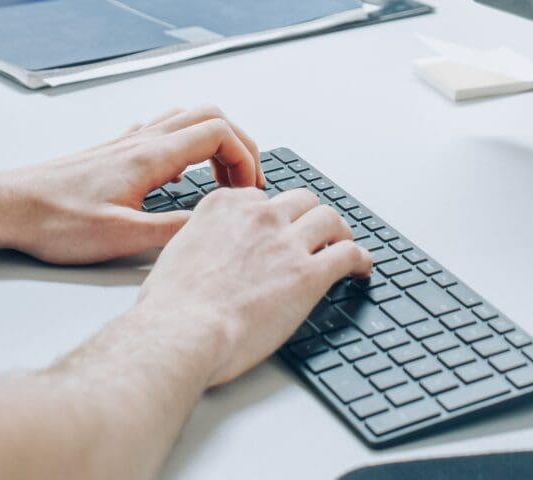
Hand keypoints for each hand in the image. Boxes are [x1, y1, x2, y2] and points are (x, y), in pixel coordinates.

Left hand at [0, 105, 266, 264]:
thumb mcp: (121, 238)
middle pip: (210, 115)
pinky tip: (178, 177)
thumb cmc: (55, 221)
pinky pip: (163, 131)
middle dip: (239, 145)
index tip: (250, 189)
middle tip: (245, 182)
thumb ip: (173, 230)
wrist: (10, 207)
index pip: (218, 132)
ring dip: (214, 141)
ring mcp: (126, 142)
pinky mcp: (113, 152)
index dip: (246, 156)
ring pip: (186, 118)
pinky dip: (186, 145)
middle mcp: (141, 140)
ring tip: (220, 179)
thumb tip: (215, 227)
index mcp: (149, 156)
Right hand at [131, 187, 372, 387]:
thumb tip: (208, 257)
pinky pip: (348, 254)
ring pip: (328, 220)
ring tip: (341, 246)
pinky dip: (360, 259)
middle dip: (308, 217)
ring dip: (338, 233)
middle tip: (314, 235)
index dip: (272, 217)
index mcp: (223, 207)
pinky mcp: (309, 273)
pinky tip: (361, 268)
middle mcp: (258, 217)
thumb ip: (200, 244)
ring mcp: (286, 242)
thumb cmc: (170, 308)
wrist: (181, 333)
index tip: (276, 229)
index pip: (260, 199)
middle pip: (300, 202)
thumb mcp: (175, 255)